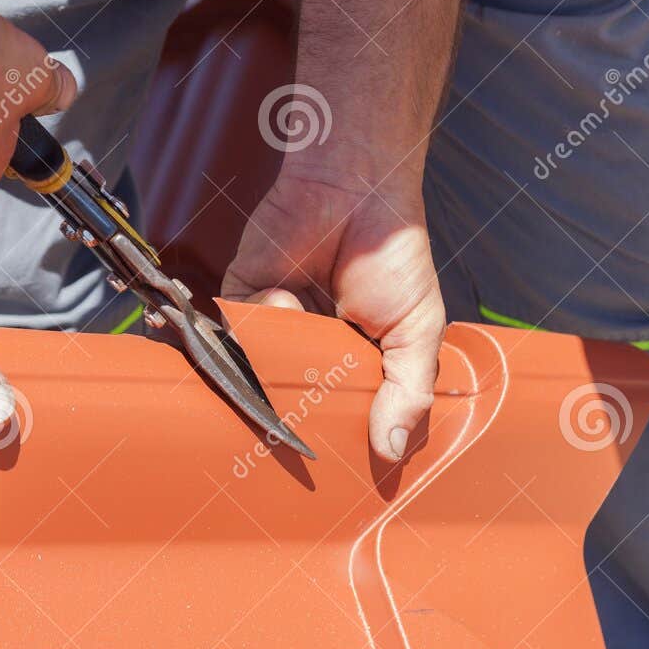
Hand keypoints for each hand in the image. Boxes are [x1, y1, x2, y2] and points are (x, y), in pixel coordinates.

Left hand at [223, 168, 444, 462]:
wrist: (358, 188)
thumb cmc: (394, 257)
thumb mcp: (417, 332)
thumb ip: (408, 391)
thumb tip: (390, 451)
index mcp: (348, 367)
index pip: (331, 417)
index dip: (329, 436)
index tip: (331, 460)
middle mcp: (305, 353)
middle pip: (285, 404)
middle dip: (290, 410)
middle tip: (301, 410)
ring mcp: (271, 329)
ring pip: (254, 374)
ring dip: (273, 361)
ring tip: (308, 323)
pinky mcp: (241, 299)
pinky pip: (231, 333)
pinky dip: (257, 320)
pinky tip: (287, 292)